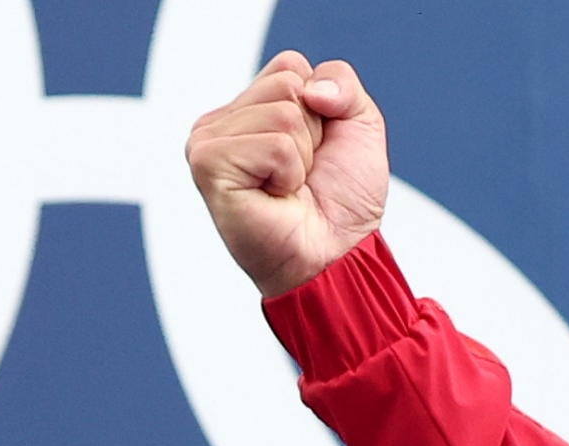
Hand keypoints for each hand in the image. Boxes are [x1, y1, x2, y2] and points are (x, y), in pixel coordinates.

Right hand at [186, 52, 386, 295]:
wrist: (336, 256)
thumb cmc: (342, 202)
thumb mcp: (360, 125)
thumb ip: (342, 82)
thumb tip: (309, 88)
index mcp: (250, 106)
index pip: (290, 66)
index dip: (321, 108)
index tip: (314, 152)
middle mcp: (223, 121)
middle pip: (286, 84)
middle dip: (312, 133)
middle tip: (301, 176)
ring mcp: (209, 142)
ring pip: (282, 113)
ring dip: (301, 158)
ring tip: (288, 189)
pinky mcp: (208, 165)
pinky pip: (272, 144)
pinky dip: (288, 172)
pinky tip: (275, 197)